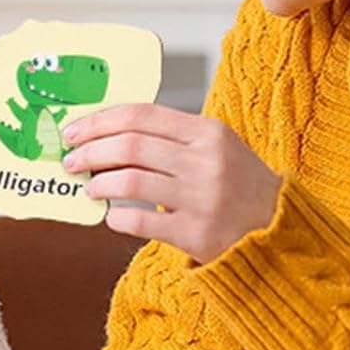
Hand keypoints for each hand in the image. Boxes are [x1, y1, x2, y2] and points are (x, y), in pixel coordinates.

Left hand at [61, 106, 283, 262]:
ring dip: (99, 184)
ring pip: (130, 182)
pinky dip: (117, 218)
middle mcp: (205, 161)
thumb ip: (170, 137)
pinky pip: (140, 222)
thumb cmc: (237, 185)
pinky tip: (111, 218)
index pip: (141, 115)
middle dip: (91, 152)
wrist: (278, 230)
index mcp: (207, 131)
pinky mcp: (196, 234)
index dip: (99, 122)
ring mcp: (202, 198)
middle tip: (72, 161)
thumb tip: (108, 135)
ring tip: (90, 188)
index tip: (74, 131)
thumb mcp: (214, 147)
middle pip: (130, 146)